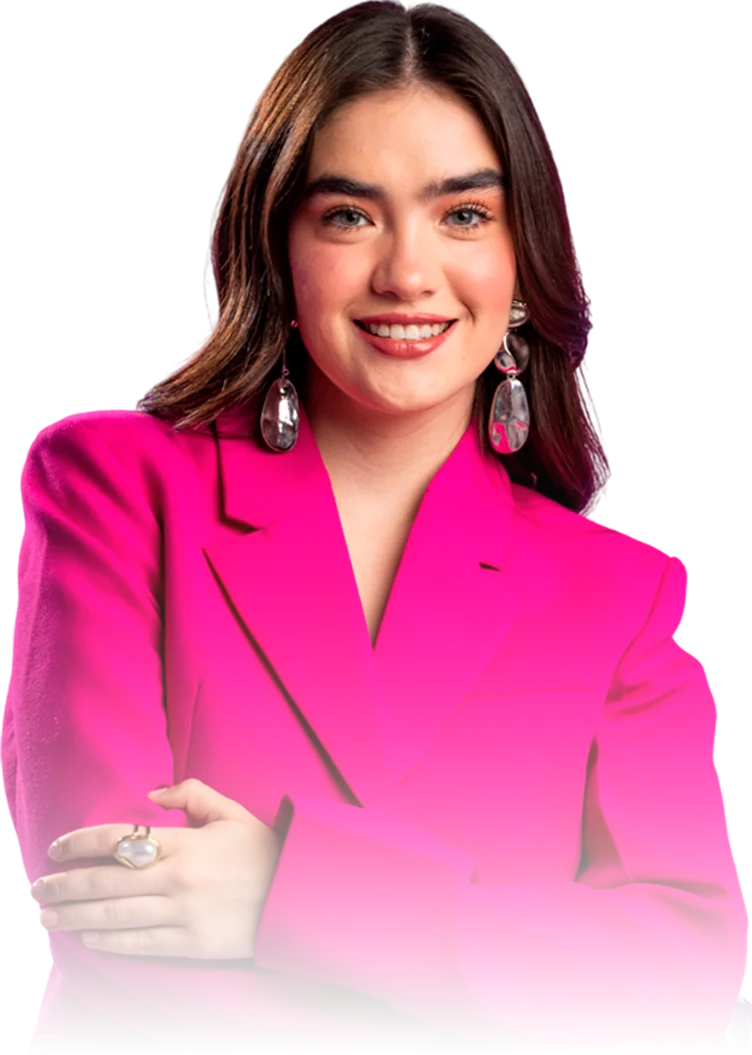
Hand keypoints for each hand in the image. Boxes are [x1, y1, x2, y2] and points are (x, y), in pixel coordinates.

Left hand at [29, 778, 281, 959]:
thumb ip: (192, 794)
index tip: (56, 848)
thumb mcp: (233, 812)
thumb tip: (152, 796)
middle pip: (105, 881)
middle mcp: (177, 879)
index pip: (118, 839)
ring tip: (47, 915)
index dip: (80, 842)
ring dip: (73, 915)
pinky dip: (107, 941)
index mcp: (185, 842)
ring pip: (114, 915)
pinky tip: (86, 936)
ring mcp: (182, 914)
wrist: (298, 897)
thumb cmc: (265, 851)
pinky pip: (139, 944)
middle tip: (36, 886)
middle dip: (64, 883)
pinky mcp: (191, 944)